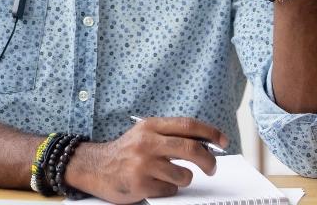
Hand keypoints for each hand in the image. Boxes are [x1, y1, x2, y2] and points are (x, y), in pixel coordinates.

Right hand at [63, 117, 228, 203]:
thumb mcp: (145, 134)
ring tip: (173, 177)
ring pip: (183, 175)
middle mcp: (147, 142)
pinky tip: (156, 184)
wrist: (95, 167)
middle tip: (212, 168)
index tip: (222, 141)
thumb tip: (205, 142)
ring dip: (184, 179)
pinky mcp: (140, 184)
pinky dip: (168, 189)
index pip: (188, 125)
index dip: (210, 132)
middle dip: (208, 161)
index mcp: (150, 126)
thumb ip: (170, 134)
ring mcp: (143, 164)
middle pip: (191, 150)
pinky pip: (170, 190)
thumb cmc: (125, 152)